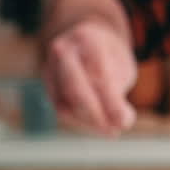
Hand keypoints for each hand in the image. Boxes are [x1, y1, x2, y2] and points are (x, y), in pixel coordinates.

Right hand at [43, 16, 137, 136]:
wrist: (83, 39)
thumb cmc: (108, 55)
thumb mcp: (121, 66)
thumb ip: (119, 91)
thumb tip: (121, 122)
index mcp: (87, 39)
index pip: (99, 76)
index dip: (111, 103)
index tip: (125, 122)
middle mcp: (63, 50)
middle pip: (75, 90)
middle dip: (96, 116)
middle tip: (115, 131)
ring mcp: (49, 66)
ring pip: (65, 103)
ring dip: (89, 123)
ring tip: (111, 130)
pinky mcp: (45, 82)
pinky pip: (59, 107)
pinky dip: (79, 121)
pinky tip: (96, 125)